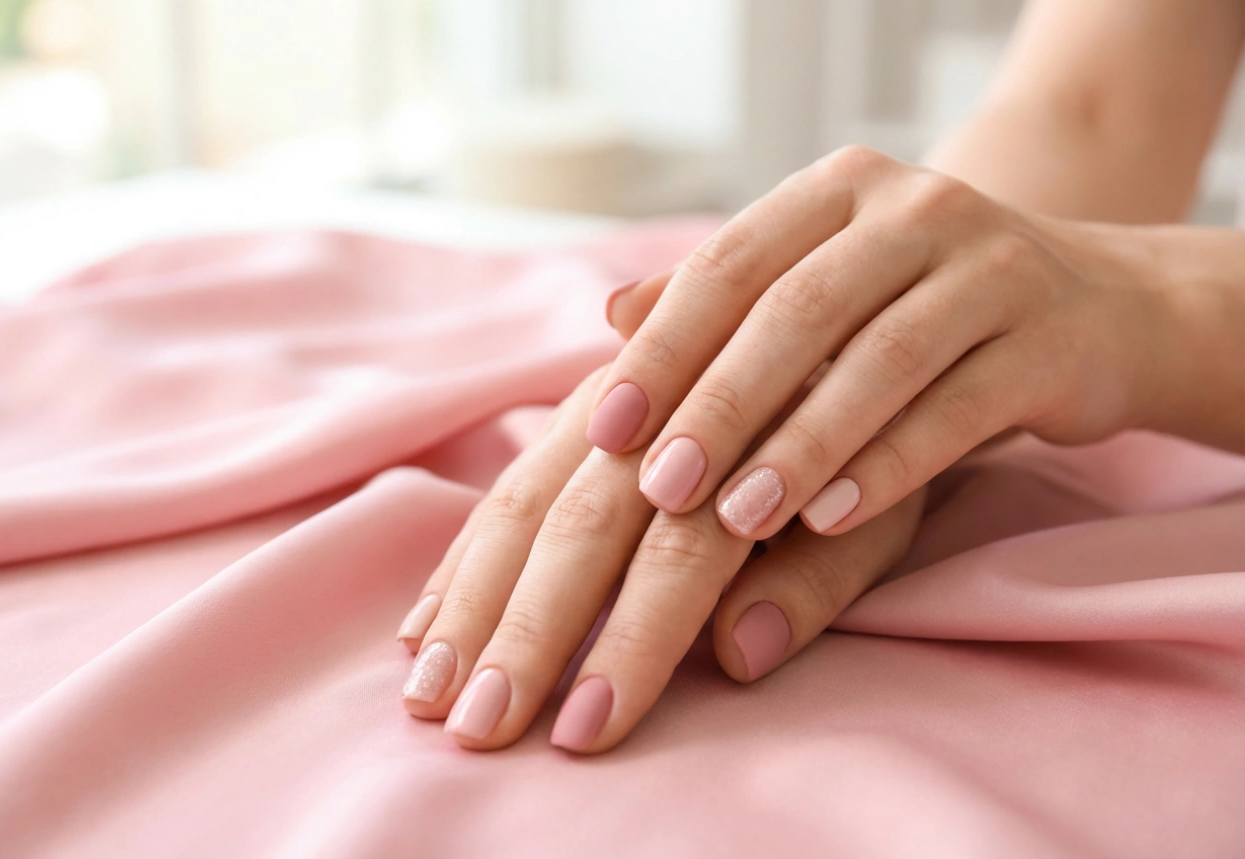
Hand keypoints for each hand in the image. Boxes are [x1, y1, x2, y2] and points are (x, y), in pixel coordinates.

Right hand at [397, 368, 922, 754]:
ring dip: (472, 600)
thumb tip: (736, 655)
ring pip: (525, 499)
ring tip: (427, 692)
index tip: (584, 731)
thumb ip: (819, 577)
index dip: (630, 641)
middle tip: (477, 727)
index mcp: (752, 431)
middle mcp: (666, 406)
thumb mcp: (884, 508)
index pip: (679, 548)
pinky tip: (424, 623)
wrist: (850, 322)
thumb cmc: (879, 443)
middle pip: (582, 525)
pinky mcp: (578, 416)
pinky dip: (463, 558)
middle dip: (526, 633)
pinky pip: (506, 485)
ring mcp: (612, 404)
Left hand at [589, 146, 1163, 538]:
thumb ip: (724, 303)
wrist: (1094, 306)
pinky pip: (958, 406)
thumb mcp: (822, 293)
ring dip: (799, 446)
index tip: (606, 430)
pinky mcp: (1052, 336)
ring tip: (736, 518)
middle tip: (660, 488)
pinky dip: (889, 465)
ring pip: (879, 360)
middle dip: (721, 405)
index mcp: (838, 191)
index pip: (730, 263)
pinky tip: (831, 518)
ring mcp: (993, 264)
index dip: (664, 348)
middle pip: (798, 311)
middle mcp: (916, 209)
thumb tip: (610, 314)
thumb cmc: (918, 309)